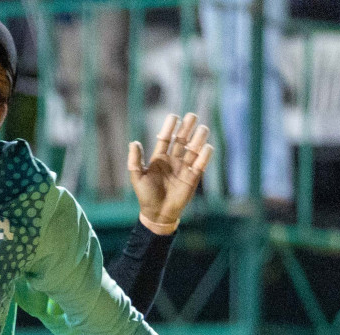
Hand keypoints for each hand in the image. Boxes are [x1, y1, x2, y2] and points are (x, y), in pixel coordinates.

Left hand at [128, 112, 213, 234]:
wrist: (157, 214)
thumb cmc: (146, 196)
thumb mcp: (137, 178)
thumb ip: (135, 161)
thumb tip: (133, 142)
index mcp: (159, 158)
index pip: (166, 139)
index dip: (169, 128)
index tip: (174, 116)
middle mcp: (173, 160)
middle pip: (182, 140)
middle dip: (187, 128)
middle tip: (192, 116)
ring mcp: (184, 168)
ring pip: (193, 150)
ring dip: (198, 139)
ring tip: (202, 128)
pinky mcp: (193, 177)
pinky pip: (200, 164)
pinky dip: (204, 156)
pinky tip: (206, 147)